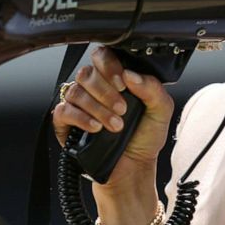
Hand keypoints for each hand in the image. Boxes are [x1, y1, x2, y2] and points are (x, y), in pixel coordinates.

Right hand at [51, 46, 173, 194]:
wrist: (134, 167)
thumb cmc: (145, 137)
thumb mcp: (161, 111)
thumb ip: (152, 88)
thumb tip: (131, 74)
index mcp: (115, 78)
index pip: (103, 56)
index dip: (110, 66)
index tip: (123, 84)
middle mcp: (94, 88)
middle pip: (87, 73)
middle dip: (106, 91)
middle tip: (123, 109)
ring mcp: (78, 104)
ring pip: (76, 91)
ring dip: (97, 108)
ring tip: (115, 125)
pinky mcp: (66, 122)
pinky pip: (64, 110)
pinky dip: (81, 118)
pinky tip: (96, 127)